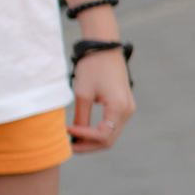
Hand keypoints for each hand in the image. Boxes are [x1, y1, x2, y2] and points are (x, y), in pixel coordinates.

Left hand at [68, 35, 134, 152]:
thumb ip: (81, 117)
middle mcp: (127, 111)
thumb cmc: (93, 67)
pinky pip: (112, 126)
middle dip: (88, 145)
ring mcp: (128, 109)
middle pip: (109, 140)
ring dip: (92, 140)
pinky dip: (98, 132)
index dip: (83, 137)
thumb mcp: (83, 93)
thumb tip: (75, 136)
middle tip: (68, 145)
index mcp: (119, 108)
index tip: (66, 131)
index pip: (102, 135)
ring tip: (74, 139)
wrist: (105, 48)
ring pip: (111, 135)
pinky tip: (83, 130)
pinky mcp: (124, 106)